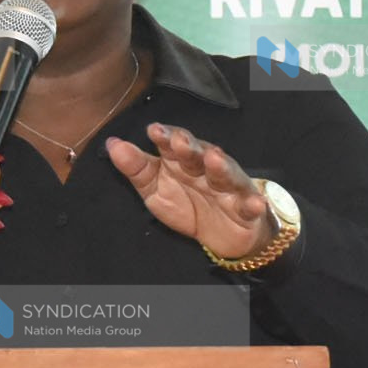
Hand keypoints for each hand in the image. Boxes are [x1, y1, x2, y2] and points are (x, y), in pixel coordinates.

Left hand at [105, 124, 275, 258]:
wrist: (222, 236)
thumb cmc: (187, 204)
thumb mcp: (155, 190)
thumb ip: (135, 169)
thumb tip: (112, 144)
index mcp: (183, 161)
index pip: (173, 145)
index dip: (165, 138)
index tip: (153, 131)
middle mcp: (207, 168)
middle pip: (199, 154)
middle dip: (190, 147)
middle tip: (180, 141)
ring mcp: (229, 187)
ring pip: (226, 174)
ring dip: (222, 167)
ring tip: (215, 159)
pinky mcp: (247, 208)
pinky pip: (251, 204)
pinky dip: (255, 203)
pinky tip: (255, 203)